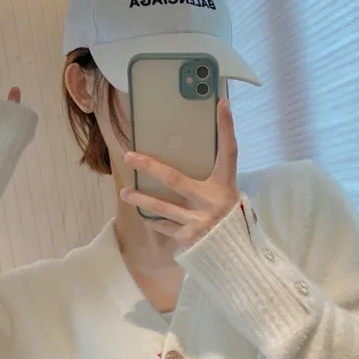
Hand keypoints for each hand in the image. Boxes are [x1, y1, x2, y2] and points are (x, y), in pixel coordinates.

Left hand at [121, 99, 239, 249]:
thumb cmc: (226, 217)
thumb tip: (192, 150)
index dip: (226, 127)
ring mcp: (199, 222)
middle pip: (175, 179)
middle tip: (129, 156)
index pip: (229, 151)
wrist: (234, 254)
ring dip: (140, 199)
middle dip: (150, 167)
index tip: (220, 103)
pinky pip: (164, 226)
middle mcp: (212, 202)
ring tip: (124, 193)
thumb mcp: (225, 194)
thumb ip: (210, 176)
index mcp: (224, 185)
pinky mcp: (188, 238)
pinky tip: (144, 215)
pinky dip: (154, 220)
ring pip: (162, 207)